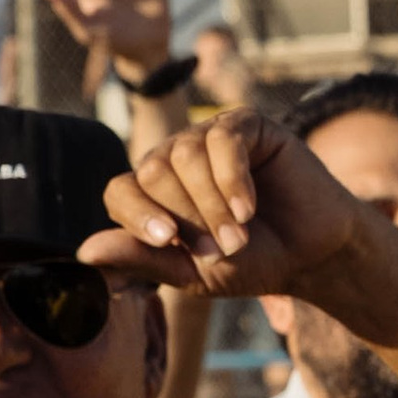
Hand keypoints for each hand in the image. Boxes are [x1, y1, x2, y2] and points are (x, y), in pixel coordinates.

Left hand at [80, 109, 360, 300]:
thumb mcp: (192, 273)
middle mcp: (175, 158)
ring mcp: (209, 137)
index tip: (166, 240)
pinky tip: (250, 207)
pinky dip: (233, 179)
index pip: (120, 191)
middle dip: (187, 217)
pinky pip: (223, 140)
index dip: (138, 215)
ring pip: (186, 156)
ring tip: (241, 233)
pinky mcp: (245, 125)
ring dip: (212, 204)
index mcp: (154, 193)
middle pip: (153, 172)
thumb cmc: (253, 262)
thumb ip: (142, 260)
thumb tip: (83, 253)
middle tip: (223, 248)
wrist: (314, 253)